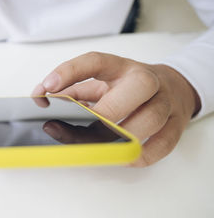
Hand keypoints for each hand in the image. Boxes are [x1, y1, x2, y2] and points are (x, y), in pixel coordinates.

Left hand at [32, 52, 200, 166]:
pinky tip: (123, 156)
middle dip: (106, 112)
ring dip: (122, 137)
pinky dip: (140, 155)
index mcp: (119, 67)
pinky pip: (162, 144)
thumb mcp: (100, 82)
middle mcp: (145, 80)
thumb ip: (72, 90)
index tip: (47, 86)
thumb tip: (41, 99)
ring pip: (150, 119)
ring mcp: (165, 101)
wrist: (172, 88)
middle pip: (136, 87)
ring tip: (100, 145)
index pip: (95, 62)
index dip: (69, 72)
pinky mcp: (177, 124)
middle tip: (84, 127)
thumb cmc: (126, 88)